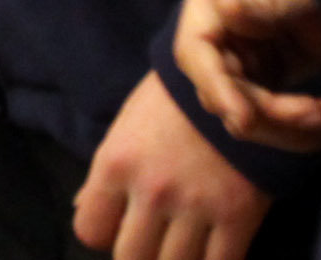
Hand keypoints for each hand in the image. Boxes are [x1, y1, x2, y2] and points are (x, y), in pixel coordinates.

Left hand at [74, 69, 273, 259]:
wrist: (238, 78)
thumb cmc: (173, 102)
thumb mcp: (128, 127)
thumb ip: (104, 174)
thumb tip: (80, 210)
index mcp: (116, 163)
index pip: (90, 230)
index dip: (104, 232)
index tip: (120, 226)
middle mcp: (152, 189)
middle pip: (131, 258)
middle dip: (140, 255)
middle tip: (155, 243)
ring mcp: (196, 204)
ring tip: (183, 248)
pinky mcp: (239, 214)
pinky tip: (214, 252)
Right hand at [176, 0, 320, 151]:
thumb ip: (270, 0)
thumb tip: (222, 8)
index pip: (196, 46)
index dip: (215, 86)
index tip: (243, 119)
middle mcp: (219, 19)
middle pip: (219, 89)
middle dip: (268, 113)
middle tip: (318, 113)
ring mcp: (241, 48)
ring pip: (245, 113)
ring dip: (292, 127)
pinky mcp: (268, 72)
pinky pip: (274, 118)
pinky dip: (308, 128)